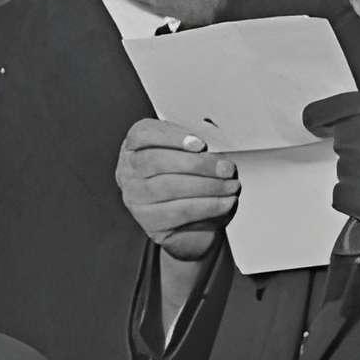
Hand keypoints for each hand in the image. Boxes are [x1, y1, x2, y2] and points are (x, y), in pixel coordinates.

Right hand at [118, 117, 241, 260]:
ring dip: (208, 186)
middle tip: (225, 167)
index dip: (172, 137)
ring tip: (230, 185)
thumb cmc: (190, 180)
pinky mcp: (151, 224)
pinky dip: (208, 206)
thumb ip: (197, 146)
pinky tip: (225, 202)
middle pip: (157, 161)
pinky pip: (180, 212)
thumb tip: (215, 146)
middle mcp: (129, 173)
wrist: (192, 222)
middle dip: (197, 164)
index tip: (201, 144)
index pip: (143, 134)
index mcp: (135, 148)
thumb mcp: (191, 155)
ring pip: (170, 187)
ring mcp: (136, 200)